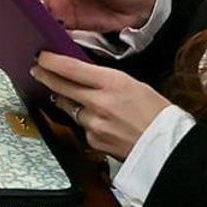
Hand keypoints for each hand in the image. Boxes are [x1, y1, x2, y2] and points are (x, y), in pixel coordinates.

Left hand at [30, 51, 172, 160]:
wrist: (170, 149)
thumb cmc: (158, 115)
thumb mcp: (135, 85)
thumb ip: (106, 80)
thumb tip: (83, 74)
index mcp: (112, 83)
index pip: (70, 68)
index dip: (51, 61)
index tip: (41, 56)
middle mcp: (99, 103)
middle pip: (60, 87)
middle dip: (45, 77)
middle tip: (36, 70)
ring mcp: (93, 124)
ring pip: (69, 108)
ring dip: (68, 102)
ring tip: (72, 98)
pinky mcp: (93, 142)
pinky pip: (81, 127)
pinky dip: (85, 123)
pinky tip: (99, 123)